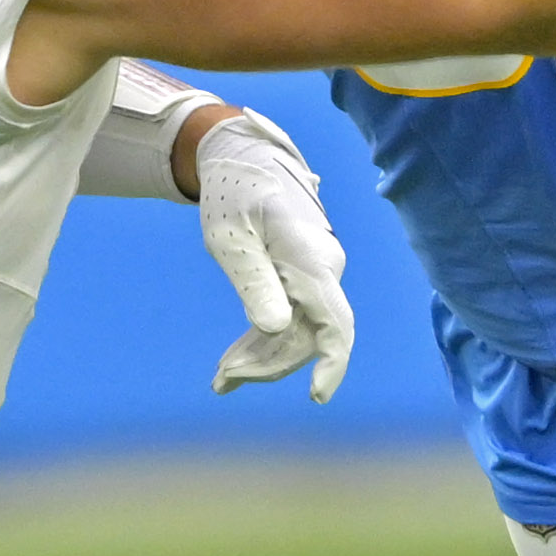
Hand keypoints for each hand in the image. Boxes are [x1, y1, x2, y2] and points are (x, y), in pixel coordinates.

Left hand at [195, 111, 352, 402]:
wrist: (241, 159)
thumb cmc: (234, 192)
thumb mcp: (231, 237)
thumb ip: (254, 281)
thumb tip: (276, 329)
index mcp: (309, 260)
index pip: (335, 322)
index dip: (332, 363)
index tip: (316, 396)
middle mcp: (321, 271)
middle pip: (306, 338)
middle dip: (267, 366)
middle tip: (220, 380)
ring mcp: (312, 276)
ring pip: (295, 334)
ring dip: (260, 360)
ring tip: (220, 380)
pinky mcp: (299, 280)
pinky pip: (287, 321)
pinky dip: (261, 344)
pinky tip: (232, 365)